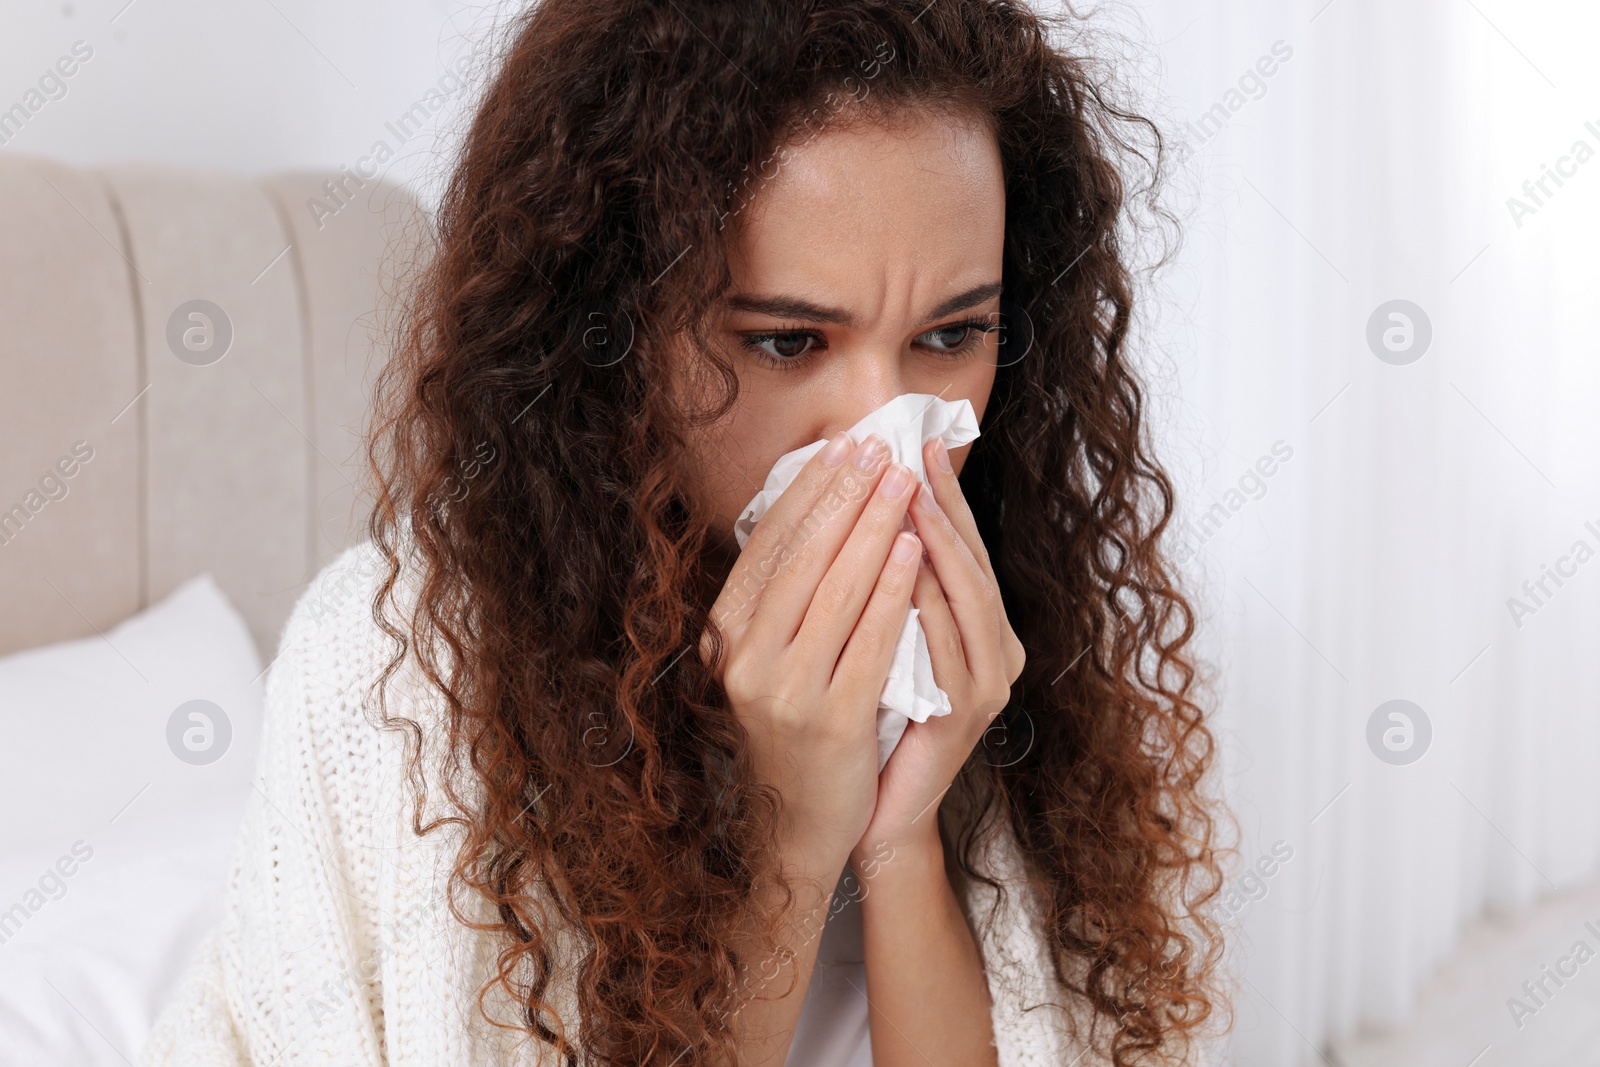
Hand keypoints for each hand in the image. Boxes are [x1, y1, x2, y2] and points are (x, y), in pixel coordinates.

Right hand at [699, 430, 923, 867]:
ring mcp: (784, 691)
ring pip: (836, 590)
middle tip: (880, 447)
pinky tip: (911, 549)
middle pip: (802, 558)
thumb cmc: (795, 728)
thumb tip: (816, 508)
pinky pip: (868, 639)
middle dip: (845, 495)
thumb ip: (781, 598)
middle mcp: (744, 658)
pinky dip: (890, 589)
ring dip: (874, 526)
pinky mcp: (831, 719)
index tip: (843, 446)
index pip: (769, 545)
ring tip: (904, 482)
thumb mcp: (767, 658)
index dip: (808, 491)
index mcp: (725, 635)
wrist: (798, 823)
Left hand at [851, 437, 1025, 866]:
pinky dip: (928, 605)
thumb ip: (887, 584)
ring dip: (940, 542)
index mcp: (978, 628)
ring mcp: (986, 684)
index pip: (960, 547)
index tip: (915, 441)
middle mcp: (995, 650)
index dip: (942, 494)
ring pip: (968, 598)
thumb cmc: (873, 717)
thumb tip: (862, 506)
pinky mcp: (966, 716)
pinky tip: (908, 570)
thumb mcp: (880, 638)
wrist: (875, 810)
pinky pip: (948, 648)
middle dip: (944, 503)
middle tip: (917, 451)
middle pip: (971, 561)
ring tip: (912, 494)